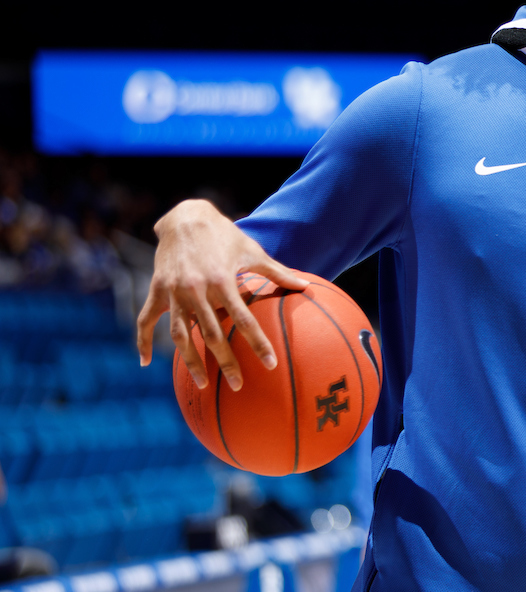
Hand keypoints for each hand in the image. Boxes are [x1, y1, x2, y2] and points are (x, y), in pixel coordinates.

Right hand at [135, 199, 307, 390]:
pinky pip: (146, 321)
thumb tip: (305, 286)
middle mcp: (196, 290)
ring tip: (202, 384)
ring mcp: (173, 292)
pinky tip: (144, 363)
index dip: (257, 343)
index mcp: (222, 281)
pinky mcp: (156, 291)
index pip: (244, 320)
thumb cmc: (225, 235)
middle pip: (213, 335)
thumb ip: (277, 272)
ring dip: (191, 361)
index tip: (269, 364)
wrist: (185, 216)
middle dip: (226, 362)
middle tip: (238, 385)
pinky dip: (142, 342)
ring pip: (180, 335)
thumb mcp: (252, 251)